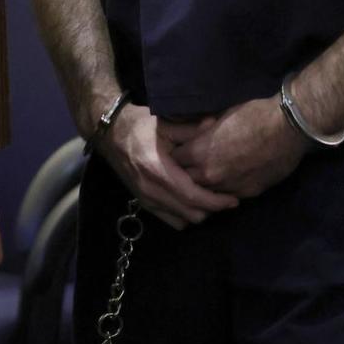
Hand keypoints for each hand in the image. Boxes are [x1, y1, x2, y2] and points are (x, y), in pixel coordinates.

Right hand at [99, 103, 238, 229]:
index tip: (234, 199)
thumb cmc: (139, 126)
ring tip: (211, 199)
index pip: (193, 197)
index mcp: (158, 171)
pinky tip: (192, 202)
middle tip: (226, 197)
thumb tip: (215, 123)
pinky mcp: (143, 203)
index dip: (216, 202)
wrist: (110, 134)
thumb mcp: (164, 124)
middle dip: (212, 209)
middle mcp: (152, 191)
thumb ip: (191, 129)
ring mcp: (146, 200)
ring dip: (199, 213)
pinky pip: (170, 220)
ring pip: (182, 220)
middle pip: (191, 214)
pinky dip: (185, 216)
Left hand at [167, 95, 307, 197]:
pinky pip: (227, 197)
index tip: (180, 151)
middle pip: (186, 180)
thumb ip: (203, 133)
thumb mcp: (220, 117)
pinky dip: (223, 191)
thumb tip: (194, 135)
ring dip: (204, 186)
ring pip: (205, 193)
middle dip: (185, 173)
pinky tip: (226, 183)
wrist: (287, 128)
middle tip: (190, 166)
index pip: (175, 160)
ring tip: (207, 177)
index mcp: (200, 152)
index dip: (177, 155)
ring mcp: (229, 187)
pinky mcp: (247, 193)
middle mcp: (210, 174)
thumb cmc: (253, 114)